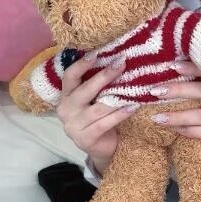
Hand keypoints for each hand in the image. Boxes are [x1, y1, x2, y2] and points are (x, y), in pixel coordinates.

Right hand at [56, 54, 137, 173]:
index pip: (69, 77)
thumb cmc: (99, 118)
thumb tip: (117, 59)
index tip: (97, 53)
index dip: (81, 64)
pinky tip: (134, 106)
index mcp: (66, 97)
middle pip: (85, 90)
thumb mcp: (94, 100)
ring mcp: (73, 126)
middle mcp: (65, 110)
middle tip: (121, 63)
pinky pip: (105, 123)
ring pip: (98, 108)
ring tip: (134, 86)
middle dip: (104, 76)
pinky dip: (120, 114)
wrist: (102, 148)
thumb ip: (98, 85)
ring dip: (117, 96)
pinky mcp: (85, 139)